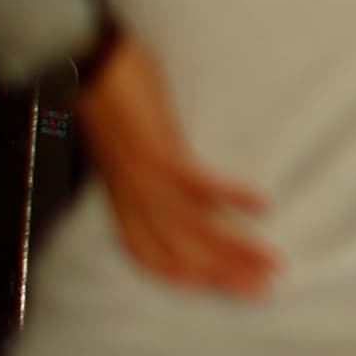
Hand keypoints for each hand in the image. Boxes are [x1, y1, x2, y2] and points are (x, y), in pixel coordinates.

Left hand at [75, 27, 275, 296]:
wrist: (85, 64)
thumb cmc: (107, 99)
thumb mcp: (119, 147)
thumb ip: (140, 169)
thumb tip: (167, 180)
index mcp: (123, 200)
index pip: (152, 256)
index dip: (186, 278)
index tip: (221, 290)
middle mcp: (133, 198)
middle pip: (182, 251)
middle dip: (224, 275)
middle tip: (263, 289)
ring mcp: (145, 178)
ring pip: (195, 227)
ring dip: (235, 248)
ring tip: (270, 261)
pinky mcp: (159, 153)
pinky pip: (199, 184)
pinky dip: (231, 196)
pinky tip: (262, 204)